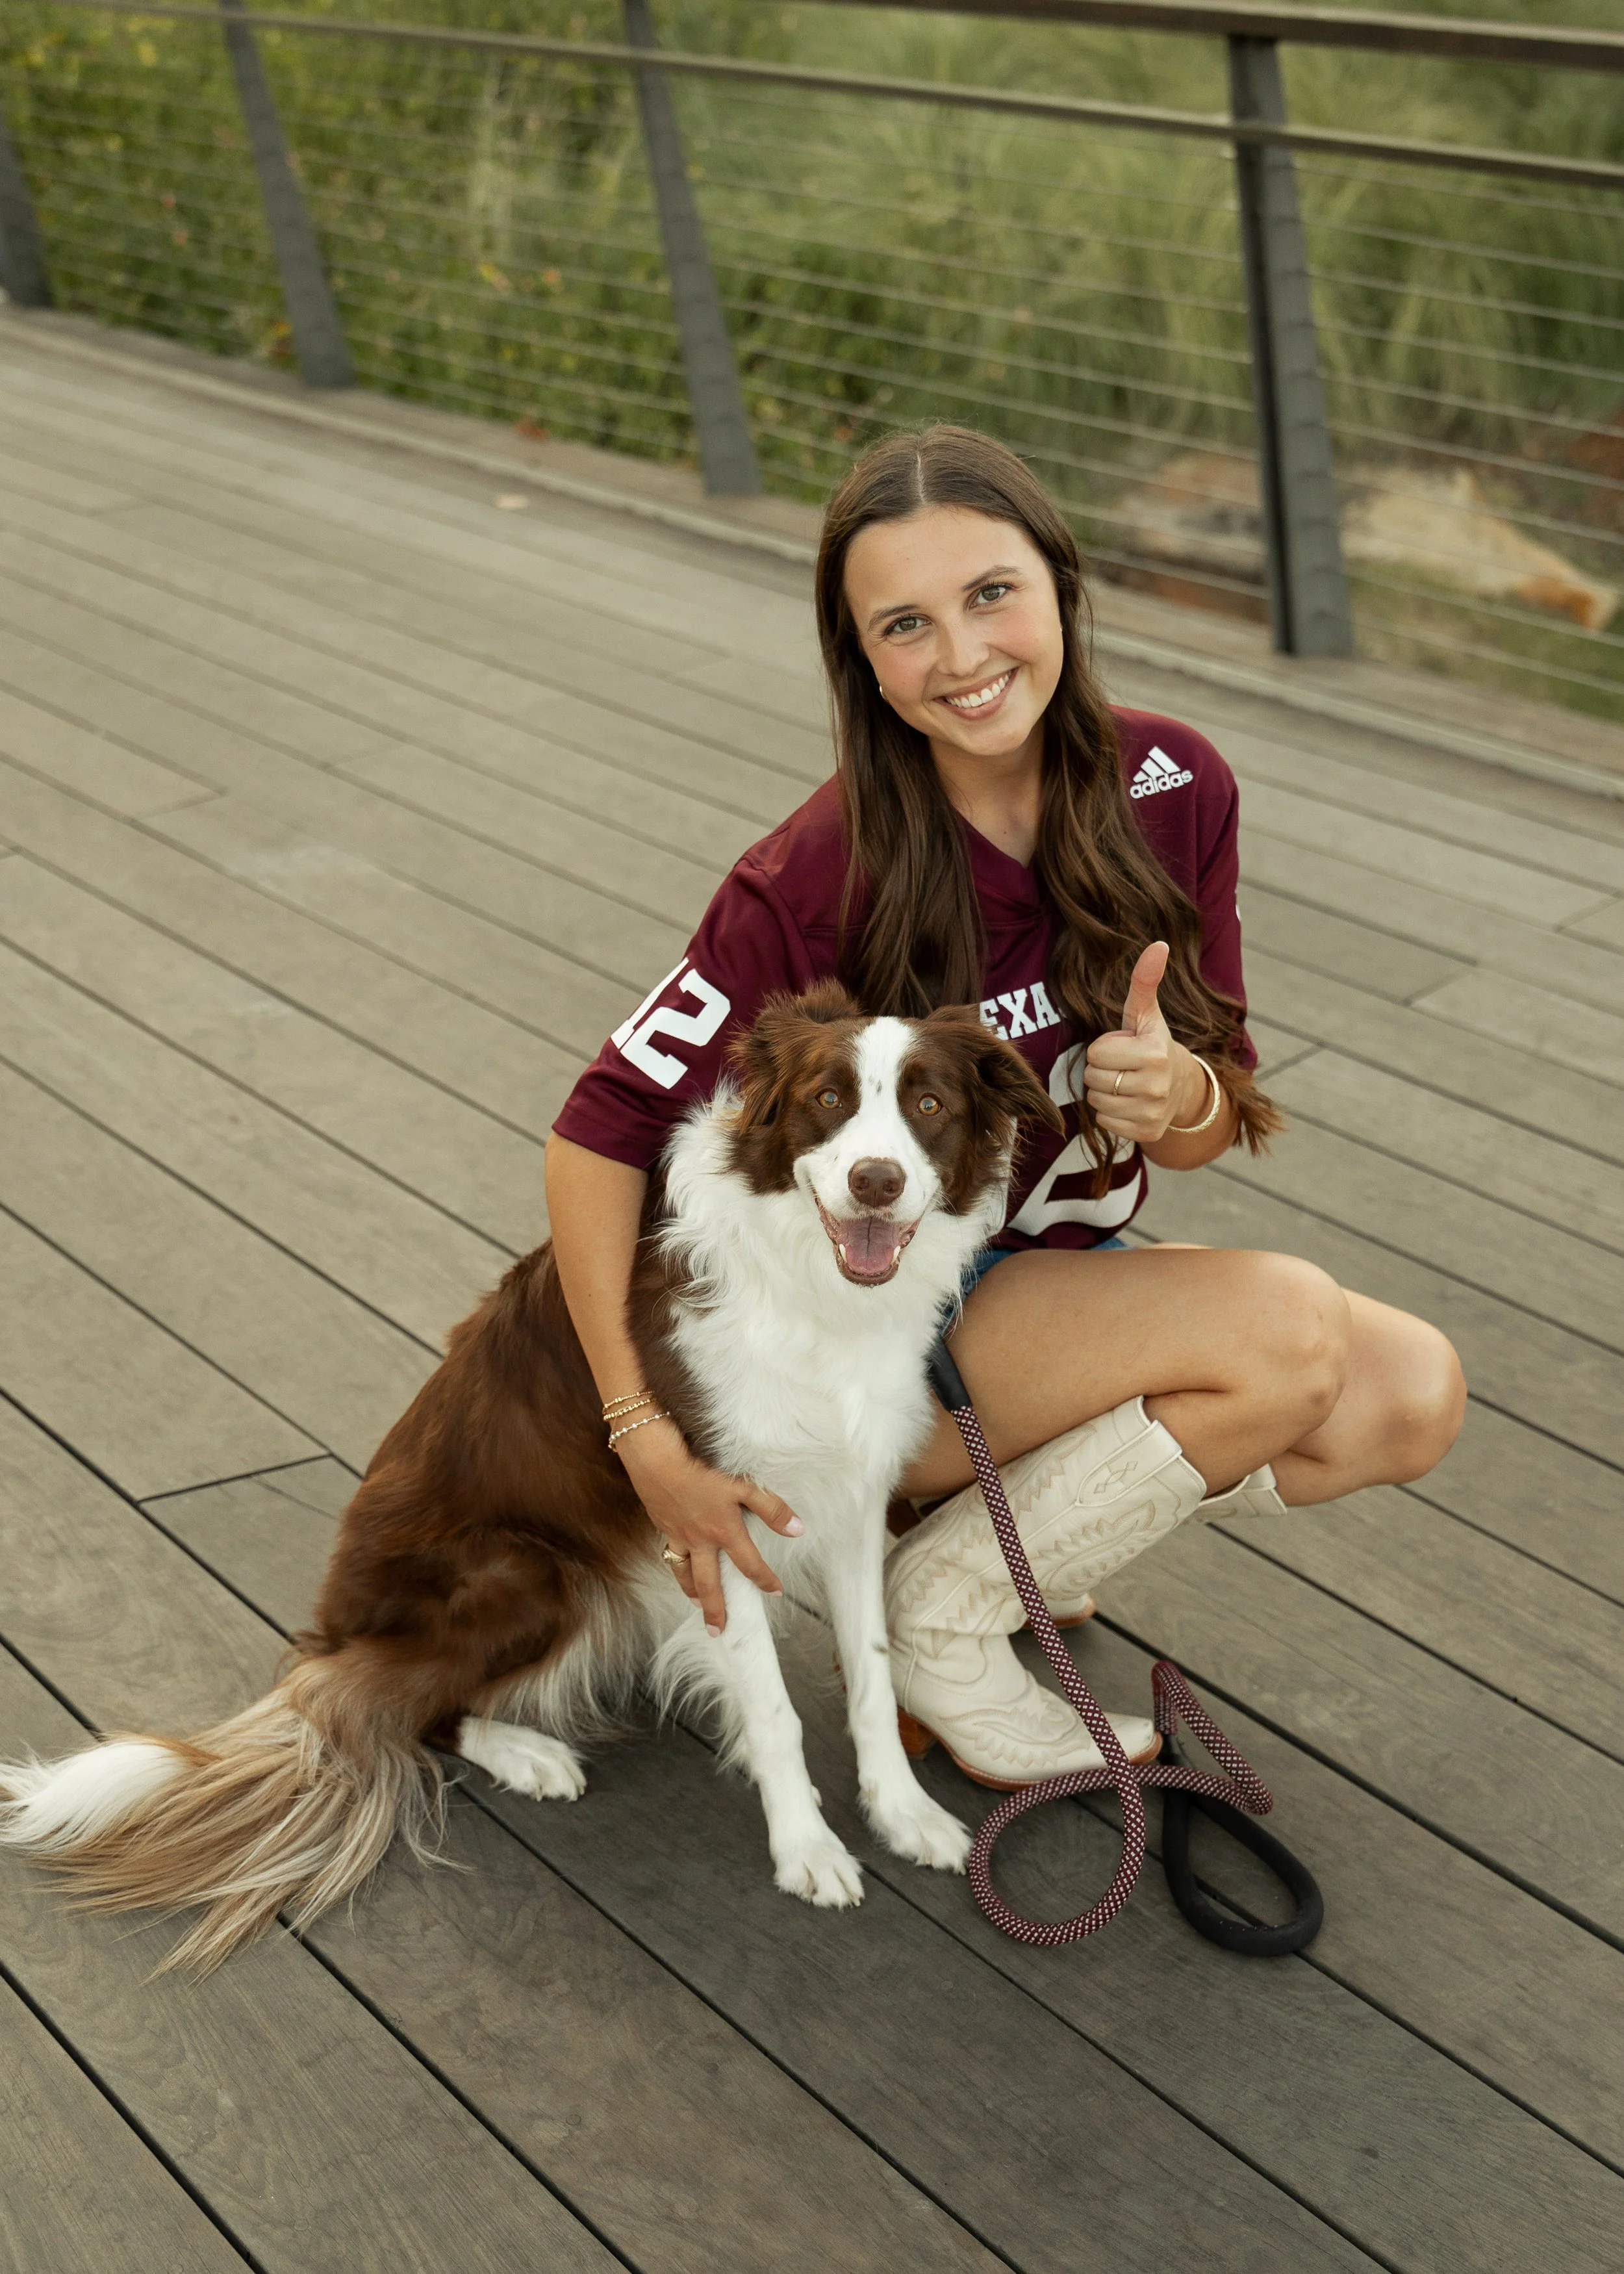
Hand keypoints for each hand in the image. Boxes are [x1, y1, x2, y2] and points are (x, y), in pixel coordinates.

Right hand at [615, 1421, 802, 1635]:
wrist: (656, 1458)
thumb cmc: (700, 1468)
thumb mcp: (743, 1484)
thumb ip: (771, 1509)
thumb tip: (797, 1529)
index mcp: (723, 1531)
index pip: (749, 1564)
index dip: (764, 1579)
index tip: (775, 1592)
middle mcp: (700, 1540)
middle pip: (708, 1583)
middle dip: (715, 1609)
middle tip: (717, 1631)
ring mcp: (677, 1535)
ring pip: (683, 1573)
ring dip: (691, 1591)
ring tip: (696, 1603)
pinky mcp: (661, 1525)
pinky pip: (669, 1553)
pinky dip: (675, 1565)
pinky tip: (678, 1562)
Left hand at [1083, 942, 1206, 1144]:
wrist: (1182, 1087)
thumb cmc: (1153, 1044)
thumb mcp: (1147, 1014)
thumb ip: (1144, 981)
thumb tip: (1159, 944)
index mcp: (1155, 1052)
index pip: (1096, 1051)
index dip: (1104, 1046)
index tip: (1124, 1047)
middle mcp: (1157, 1085)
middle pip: (1093, 1077)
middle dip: (1101, 1068)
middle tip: (1123, 1065)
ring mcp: (1152, 1112)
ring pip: (1096, 1101)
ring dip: (1104, 1091)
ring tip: (1126, 1083)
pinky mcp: (1146, 1133)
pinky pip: (1105, 1121)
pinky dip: (1110, 1112)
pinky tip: (1129, 1102)